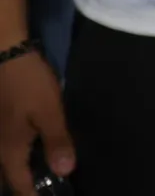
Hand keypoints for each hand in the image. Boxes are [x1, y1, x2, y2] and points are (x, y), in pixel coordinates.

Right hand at [0, 52, 73, 191]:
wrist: (6, 54)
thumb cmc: (29, 84)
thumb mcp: (49, 112)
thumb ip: (57, 141)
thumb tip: (65, 171)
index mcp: (9, 151)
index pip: (19, 185)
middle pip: (10, 176)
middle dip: (27, 186)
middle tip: (47, 188)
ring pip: (8, 162)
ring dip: (23, 171)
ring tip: (44, 173)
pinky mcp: (0, 122)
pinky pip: (9, 148)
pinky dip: (21, 155)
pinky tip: (36, 148)